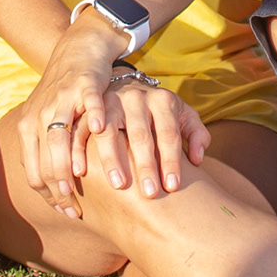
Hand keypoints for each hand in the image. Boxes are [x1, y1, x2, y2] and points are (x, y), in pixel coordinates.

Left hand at [13, 22, 121, 218]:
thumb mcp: (47, 125)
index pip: (35, 172)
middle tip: (80, 209)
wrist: (75, 52)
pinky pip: (88, 104)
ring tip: (92, 181)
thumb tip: (54, 196)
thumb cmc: (64, 97)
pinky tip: (101, 132)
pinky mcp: (84, 85)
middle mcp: (40, 115)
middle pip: (47, 161)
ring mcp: (61, 100)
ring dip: (74, 162)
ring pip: (62, 137)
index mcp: (28, 128)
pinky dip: (94, 118)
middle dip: (62, 189)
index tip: (69, 212)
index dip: (50, 197)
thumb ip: (47, 155)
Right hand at [89, 74, 210, 198]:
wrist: (127, 84)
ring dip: (112, 159)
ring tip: (119, 185)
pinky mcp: (90, 108)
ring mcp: (111, 101)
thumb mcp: (184, 114)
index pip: (169, 133)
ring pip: (109, 131)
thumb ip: (196, 133)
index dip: (171, 160)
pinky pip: (82, 129)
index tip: (172, 186)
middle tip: (150, 193)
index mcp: (162, 100)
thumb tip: (197, 159)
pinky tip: (81, 172)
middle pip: (141, 135)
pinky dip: (79, 149)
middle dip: (146, 165)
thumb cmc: (160, 111)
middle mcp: (136, 98)